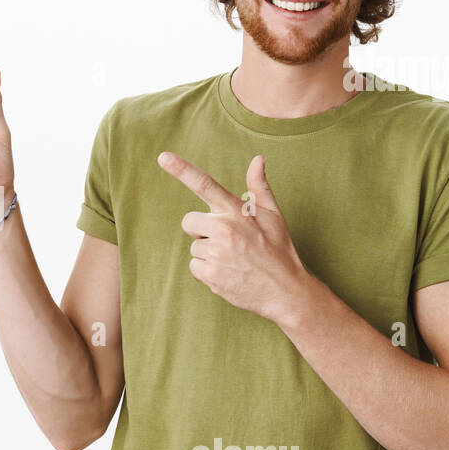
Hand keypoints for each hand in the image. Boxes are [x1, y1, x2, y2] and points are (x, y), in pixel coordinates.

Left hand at [157, 151, 310, 324]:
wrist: (285, 292)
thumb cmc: (279, 250)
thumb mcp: (274, 216)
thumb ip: (260, 187)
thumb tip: (258, 159)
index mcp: (236, 212)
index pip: (205, 185)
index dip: (182, 170)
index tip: (163, 157)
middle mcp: (224, 229)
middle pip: (189, 221)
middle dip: (202, 229)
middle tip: (228, 241)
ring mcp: (216, 253)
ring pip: (194, 247)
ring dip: (208, 253)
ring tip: (233, 259)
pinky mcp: (211, 275)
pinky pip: (194, 267)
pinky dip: (207, 271)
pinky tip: (228, 273)